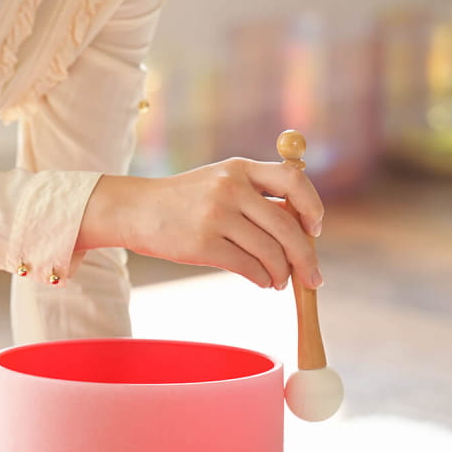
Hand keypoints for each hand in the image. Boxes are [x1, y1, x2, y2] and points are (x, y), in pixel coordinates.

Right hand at [77, 159, 323, 290]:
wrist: (135, 210)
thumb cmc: (182, 202)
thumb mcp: (218, 180)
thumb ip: (254, 194)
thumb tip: (298, 230)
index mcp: (240, 169)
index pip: (294, 181)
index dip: (312, 207)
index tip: (315, 230)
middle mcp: (231, 188)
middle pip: (286, 226)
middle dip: (305, 257)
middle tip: (313, 277)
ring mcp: (216, 216)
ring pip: (268, 251)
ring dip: (281, 273)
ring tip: (280, 282)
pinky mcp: (202, 244)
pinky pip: (246, 266)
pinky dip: (261, 278)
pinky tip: (263, 282)